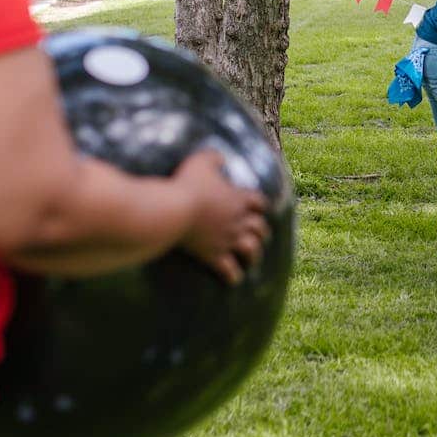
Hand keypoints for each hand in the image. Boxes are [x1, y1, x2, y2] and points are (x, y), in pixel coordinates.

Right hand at [174, 150, 270, 284]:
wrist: (175, 210)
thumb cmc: (187, 183)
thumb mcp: (201, 161)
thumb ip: (214, 157)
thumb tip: (220, 157)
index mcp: (238, 199)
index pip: (259, 202)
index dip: (260, 206)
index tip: (260, 209)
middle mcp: (238, 221)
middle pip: (260, 228)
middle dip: (261, 232)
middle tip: (259, 236)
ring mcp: (228, 240)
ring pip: (252, 250)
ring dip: (253, 255)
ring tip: (251, 260)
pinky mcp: (214, 256)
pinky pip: (230, 270)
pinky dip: (233, 276)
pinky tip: (233, 279)